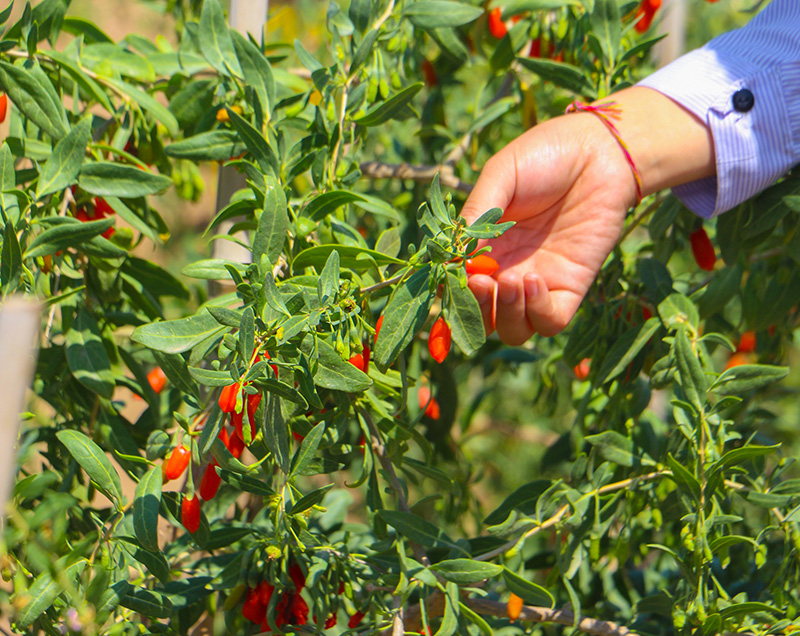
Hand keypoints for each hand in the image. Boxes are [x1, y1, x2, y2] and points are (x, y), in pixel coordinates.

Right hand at [462, 87, 715, 344]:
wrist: (599, 151)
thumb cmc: (545, 155)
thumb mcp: (500, 176)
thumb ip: (476, 215)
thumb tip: (453, 257)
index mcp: (483, 248)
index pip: (458, 287)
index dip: (448, 294)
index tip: (447, 280)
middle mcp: (507, 272)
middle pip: (481, 318)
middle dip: (474, 309)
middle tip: (479, 282)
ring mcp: (538, 283)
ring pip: (512, 329)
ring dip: (505, 315)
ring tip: (510, 282)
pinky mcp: (570, 288)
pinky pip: (549, 322)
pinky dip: (537, 311)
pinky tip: (535, 280)